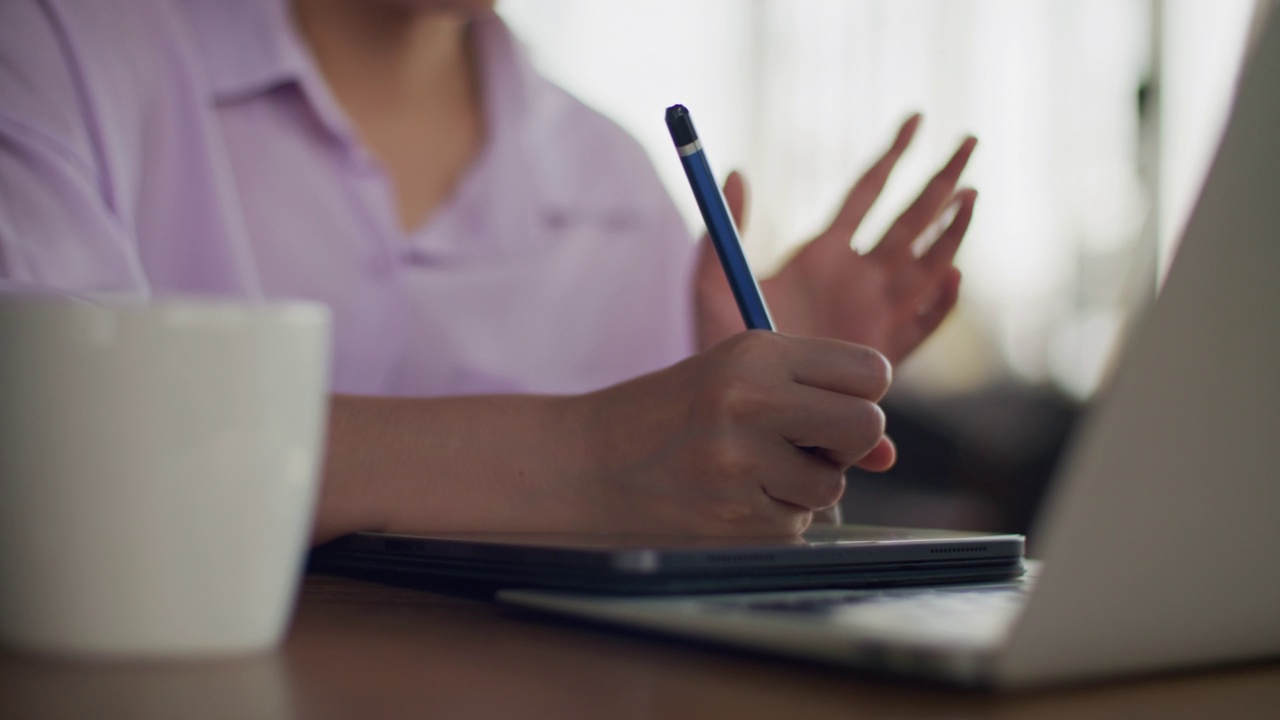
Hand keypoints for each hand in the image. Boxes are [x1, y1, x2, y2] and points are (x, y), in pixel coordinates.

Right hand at [577, 331, 893, 535]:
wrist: (587, 463)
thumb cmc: (670, 415)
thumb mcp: (736, 380)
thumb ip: (815, 402)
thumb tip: (887, 455)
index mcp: (755, 353)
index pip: (870, 370)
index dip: (863, 394)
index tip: (834, 406)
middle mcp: (751, 400)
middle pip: (866, 426)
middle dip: (848, 444)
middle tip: (807, 444)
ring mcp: (741, 462)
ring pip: (832, 485)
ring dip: (804, 486)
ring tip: (748, 470)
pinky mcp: (734, 516)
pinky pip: (797, 523)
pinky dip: (772, 518)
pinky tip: (727, 498)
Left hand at [695, 115, 977, 364]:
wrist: (735, 404)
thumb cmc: (719, 341)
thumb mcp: (712, 279)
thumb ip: (725, 227)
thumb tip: (735, 170)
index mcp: (822, 254)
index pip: (866, 194)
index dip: (892, 156)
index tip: (915, 119)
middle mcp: (856, 279)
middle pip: (910, 221)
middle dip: (940, 182)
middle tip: (969, 142)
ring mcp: (874, 315)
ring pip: (927, 265)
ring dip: (949, 231)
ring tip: (969, 197)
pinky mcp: (884, 355)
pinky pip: (923, 325)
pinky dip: (941, 302)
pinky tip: (952, 276)